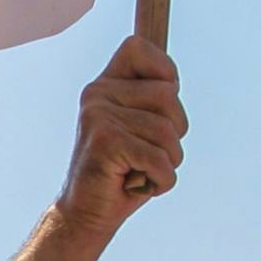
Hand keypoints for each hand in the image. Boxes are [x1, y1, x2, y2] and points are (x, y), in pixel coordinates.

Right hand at [56, 36, 186, 234]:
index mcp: (104, 84)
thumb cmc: (122, 172)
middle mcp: (97, 94)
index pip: (138, 47)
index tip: (160, 107)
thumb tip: (172, 85)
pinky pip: (159, 158)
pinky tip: (139, 186)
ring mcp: (98, 116)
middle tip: (150, 154)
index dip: (164, 71)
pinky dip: (162, 180)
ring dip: (168, 162)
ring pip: (167, 132)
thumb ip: (154, 103)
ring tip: (142, 171)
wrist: (86, 214)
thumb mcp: (141, 129)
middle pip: (168, 96)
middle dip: (174, 133)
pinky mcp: (105, 142)